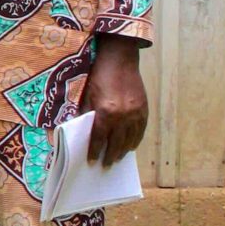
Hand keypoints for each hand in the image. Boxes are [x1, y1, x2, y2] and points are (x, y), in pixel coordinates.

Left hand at [84, 35, 149, 166]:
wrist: (120, 59)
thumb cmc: (99, 75)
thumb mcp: (86, 94)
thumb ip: (85, 114)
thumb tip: (80, 131)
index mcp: (106, 111)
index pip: (99, 137)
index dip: (94, 151)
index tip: (91, 162)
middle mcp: (123, 115)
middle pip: (116, 142)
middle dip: (109, 156)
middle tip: (105, 166)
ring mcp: (136, 113)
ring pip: (130, 139)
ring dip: (123, 151)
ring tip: (117, 159)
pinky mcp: (144, 109)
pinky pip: (141, 131)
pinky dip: (135, 141)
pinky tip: (130, 146)